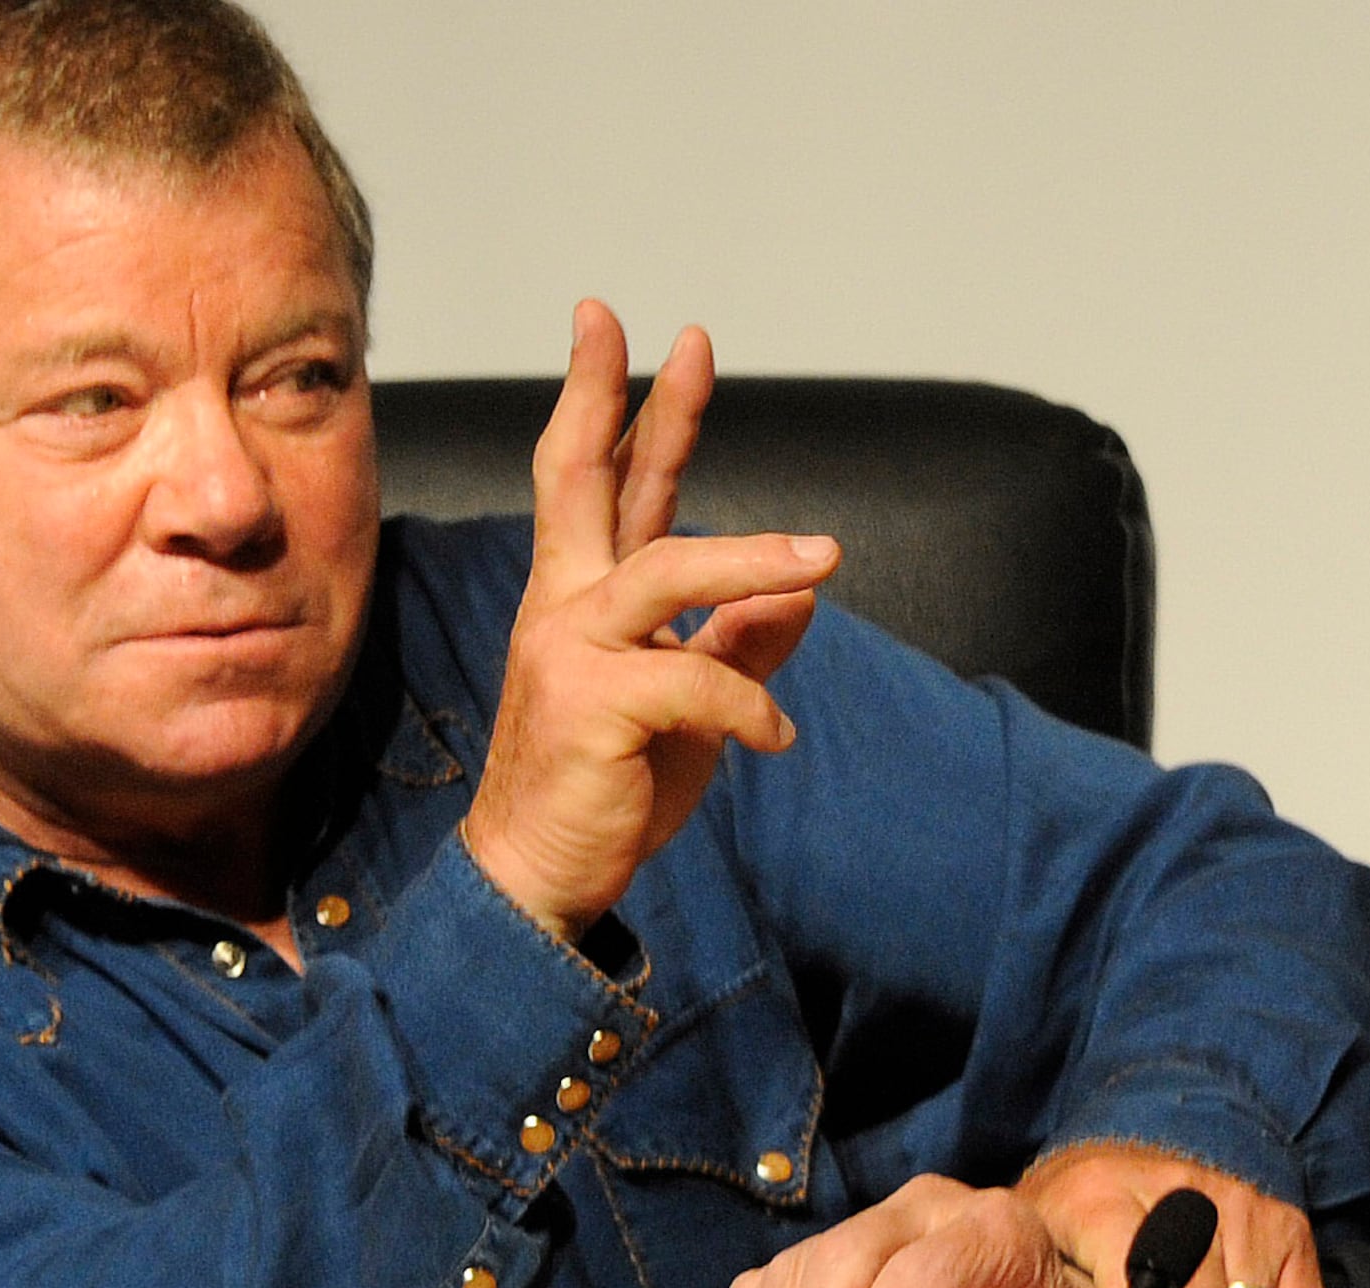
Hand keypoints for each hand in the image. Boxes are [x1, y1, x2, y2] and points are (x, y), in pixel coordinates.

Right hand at [459, 301, 840, 939]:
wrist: (542, 877)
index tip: (629, 327)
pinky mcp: (590, 706)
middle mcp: (565, 606)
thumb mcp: (691, 712)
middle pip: (591, 479)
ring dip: (755, 557)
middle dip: (630, 399)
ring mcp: (570, 650)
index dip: (614, 400)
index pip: (599, 479)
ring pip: (667, 568)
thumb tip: (803, 599)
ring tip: (827, 556)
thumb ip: (737, 648)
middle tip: (687, 339)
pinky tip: (775, 738)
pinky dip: (750, 705)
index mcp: (582, 598)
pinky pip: (695, 680)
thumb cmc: (608, 790)